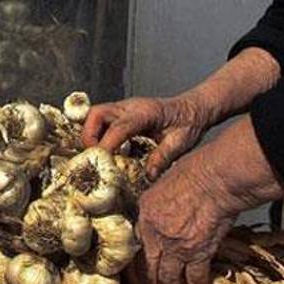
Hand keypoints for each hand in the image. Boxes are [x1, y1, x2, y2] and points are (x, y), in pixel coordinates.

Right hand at [82, 95, 210, 178]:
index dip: (106, 145)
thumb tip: (148, 176)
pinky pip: (101, 120)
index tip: (100, 163)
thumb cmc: (189, 122)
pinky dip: (97, 133)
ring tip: (98, 156)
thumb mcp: (180, 142)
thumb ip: (163, 158)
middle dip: (89, 136)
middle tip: (94, 158)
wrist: (194, 108)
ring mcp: (125, 108)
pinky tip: (106, 150)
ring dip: (90, 135)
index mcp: (146, 113)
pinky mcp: (123, 112)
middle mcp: (131, 106)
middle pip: (97, 114)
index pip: (119, 128)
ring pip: (95, 115)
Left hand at [130, 117, 283, 283]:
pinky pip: (195, 279)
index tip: (139, 279)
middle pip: (149, 270)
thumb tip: (156, 216)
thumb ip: (156, 204)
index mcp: (145, 214)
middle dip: (155, 282)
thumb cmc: (196, 171)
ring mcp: (176, 245)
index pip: (133, 250)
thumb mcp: (163, 182)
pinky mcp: (199, 253)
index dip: (135, 270)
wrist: (218, 177)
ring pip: (170, 280)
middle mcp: (156, 233)